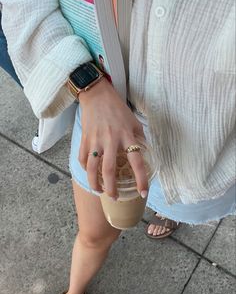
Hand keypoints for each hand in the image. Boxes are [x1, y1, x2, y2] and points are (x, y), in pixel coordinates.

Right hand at [78, 78, 148, 198]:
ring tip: (99, 191)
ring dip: (94, 183)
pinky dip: (85, 169)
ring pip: (91, 168)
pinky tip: (90, 174)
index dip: (141, 179)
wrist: (97, 95)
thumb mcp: (134, 122)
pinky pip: (82, 158)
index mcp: (126, 136)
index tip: (142, 193)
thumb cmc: (118, 109)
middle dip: (111, 188)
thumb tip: (144, 154)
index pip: (136, 162)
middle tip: (115, 198)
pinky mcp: (84, 138)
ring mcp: (95, 140)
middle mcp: (110, 140)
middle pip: (108, 170)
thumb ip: (139, 138)